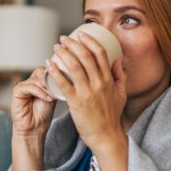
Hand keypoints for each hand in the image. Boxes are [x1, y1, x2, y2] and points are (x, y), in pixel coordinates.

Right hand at [11, 66, 56, 137]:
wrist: (34, 129)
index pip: (47, 70)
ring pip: (36, 79)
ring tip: (53, 96)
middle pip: (41, 71)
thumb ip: (55, 86)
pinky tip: (47, 99)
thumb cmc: (43, 115)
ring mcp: (23, 85)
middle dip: (51, 78)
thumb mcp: (53, 97)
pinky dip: (40, 92)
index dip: (56, 74)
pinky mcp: (17, 91)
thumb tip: (63, 76)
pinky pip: (29, 87)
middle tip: (58, 87)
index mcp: (39, 82)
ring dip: (47, 87)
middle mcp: (31, 82)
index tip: (66, 80)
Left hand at [46, 31, 126, 152]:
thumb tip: (118, 60)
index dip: (89, 41)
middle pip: (85, 57)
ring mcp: (87, 93)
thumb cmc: (112, 117)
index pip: (100, 54)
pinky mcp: (76, 103)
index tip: (80, 34)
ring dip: (63, 54)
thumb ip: (120, 77)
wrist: (106, 137)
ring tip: (56, 47)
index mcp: (109, 80)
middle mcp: (99, 84)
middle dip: (73, 44)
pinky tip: (49, 64)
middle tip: (63, 38)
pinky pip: (64, 84)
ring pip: (74, 67)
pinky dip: (55, 72)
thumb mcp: (122, 95)